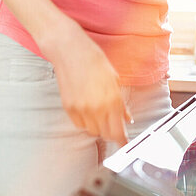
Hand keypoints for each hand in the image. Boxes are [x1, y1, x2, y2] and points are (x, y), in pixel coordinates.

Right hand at [41, 22, 131, 145]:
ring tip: (102, 115)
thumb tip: (127, 118)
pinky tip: (89, 111)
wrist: (70, 51)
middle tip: (115, 127)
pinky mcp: (68, 108)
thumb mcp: (115, 80)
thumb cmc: (95, 61)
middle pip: (105, 134)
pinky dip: (86, 122)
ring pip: (92, 131)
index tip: (125, 144)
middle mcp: (96, 108)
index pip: (117, 131)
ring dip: (99, 127)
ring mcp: (80, 109)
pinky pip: (79, 124)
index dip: (122, 140)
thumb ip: (121, 103)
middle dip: (112, 133)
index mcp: (111, 100)